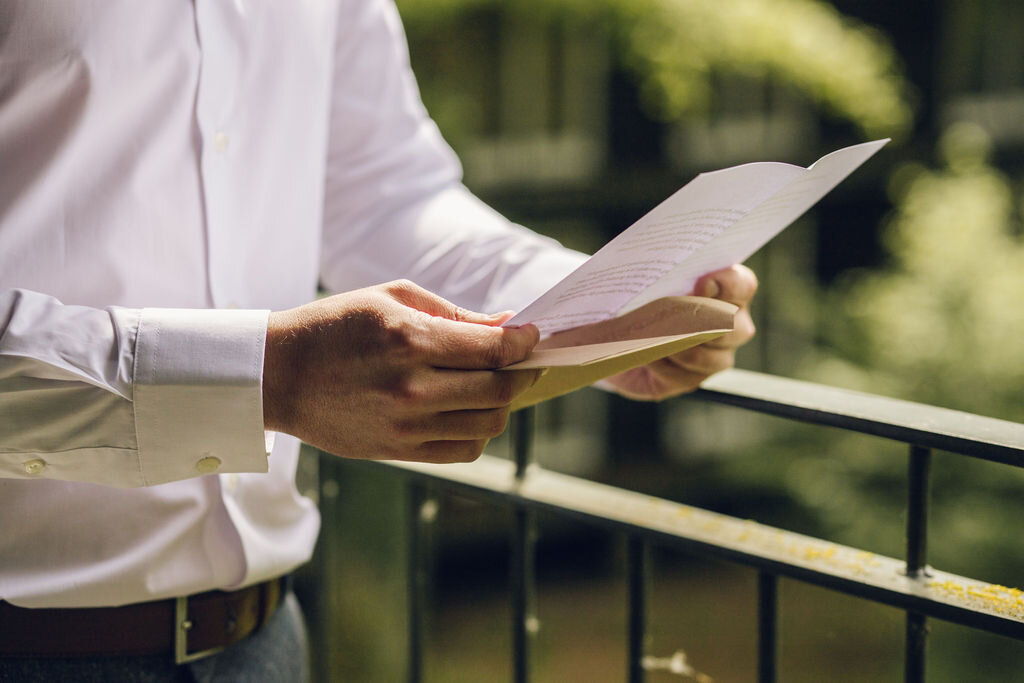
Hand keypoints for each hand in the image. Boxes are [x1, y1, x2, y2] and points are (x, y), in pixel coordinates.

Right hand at [262, 280, 540, 462]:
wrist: (277, 376)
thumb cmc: (335, 326)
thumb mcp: (391, 299)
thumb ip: (453, 313)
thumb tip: (507, 325)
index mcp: (410, 340)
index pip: (494, 349)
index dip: (525, 342)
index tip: (533, 336)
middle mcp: (412, 387)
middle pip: (499, 390)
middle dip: (523, 372)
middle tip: (525, 360)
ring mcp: (406, 425)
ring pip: (488, 424)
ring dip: (503, 403)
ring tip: (494, 384)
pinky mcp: (399, 451)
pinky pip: (463, 450)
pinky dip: (479, 431)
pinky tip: (470, 410)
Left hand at [603, 264, 757, 399]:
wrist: (610, 337)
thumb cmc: (631, 300)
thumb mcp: (640, 282)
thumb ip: (657, 274)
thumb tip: (661, 273)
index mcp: (722, 291)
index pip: (742, 285)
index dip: (728, 284)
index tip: (702, 282)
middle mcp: (728, 326)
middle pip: (736, 327)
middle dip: (707, 320)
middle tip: (678, 314)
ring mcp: (713, 356)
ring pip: (715, 358)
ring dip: (685, 347)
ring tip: (655, 337)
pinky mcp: (689, 379)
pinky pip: (687, 377)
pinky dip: (665, 365)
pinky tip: (646, 355)